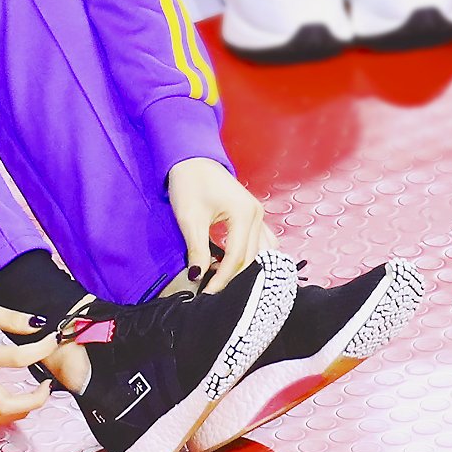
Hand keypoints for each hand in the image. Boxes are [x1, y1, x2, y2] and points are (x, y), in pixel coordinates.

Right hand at [0, 294, 56, 426]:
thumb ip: (10, 318)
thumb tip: (36, 325)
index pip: (17, 359)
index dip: (41, 349)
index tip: (51, 340)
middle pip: (4, 405)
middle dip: (34, 401)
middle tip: (46, 386)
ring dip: (18, 413)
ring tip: (32, 397)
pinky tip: (9, 403)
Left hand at [167, 157, 277, 292]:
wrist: (193, 159)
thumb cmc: (190, 183)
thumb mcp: (190, 218)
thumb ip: (197, 249)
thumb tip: (198, 276)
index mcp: (244, 214)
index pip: (237, 257)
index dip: (222, 278)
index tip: (207, 293)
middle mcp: (257, 215)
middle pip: (252, 257)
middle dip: (234, 277)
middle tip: (214, 291)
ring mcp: (259, 215)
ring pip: (261, 252)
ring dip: (244, 269)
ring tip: (223, 280)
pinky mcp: (254, 215)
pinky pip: (261, 242)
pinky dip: (250, 257)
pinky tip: (233, 265)